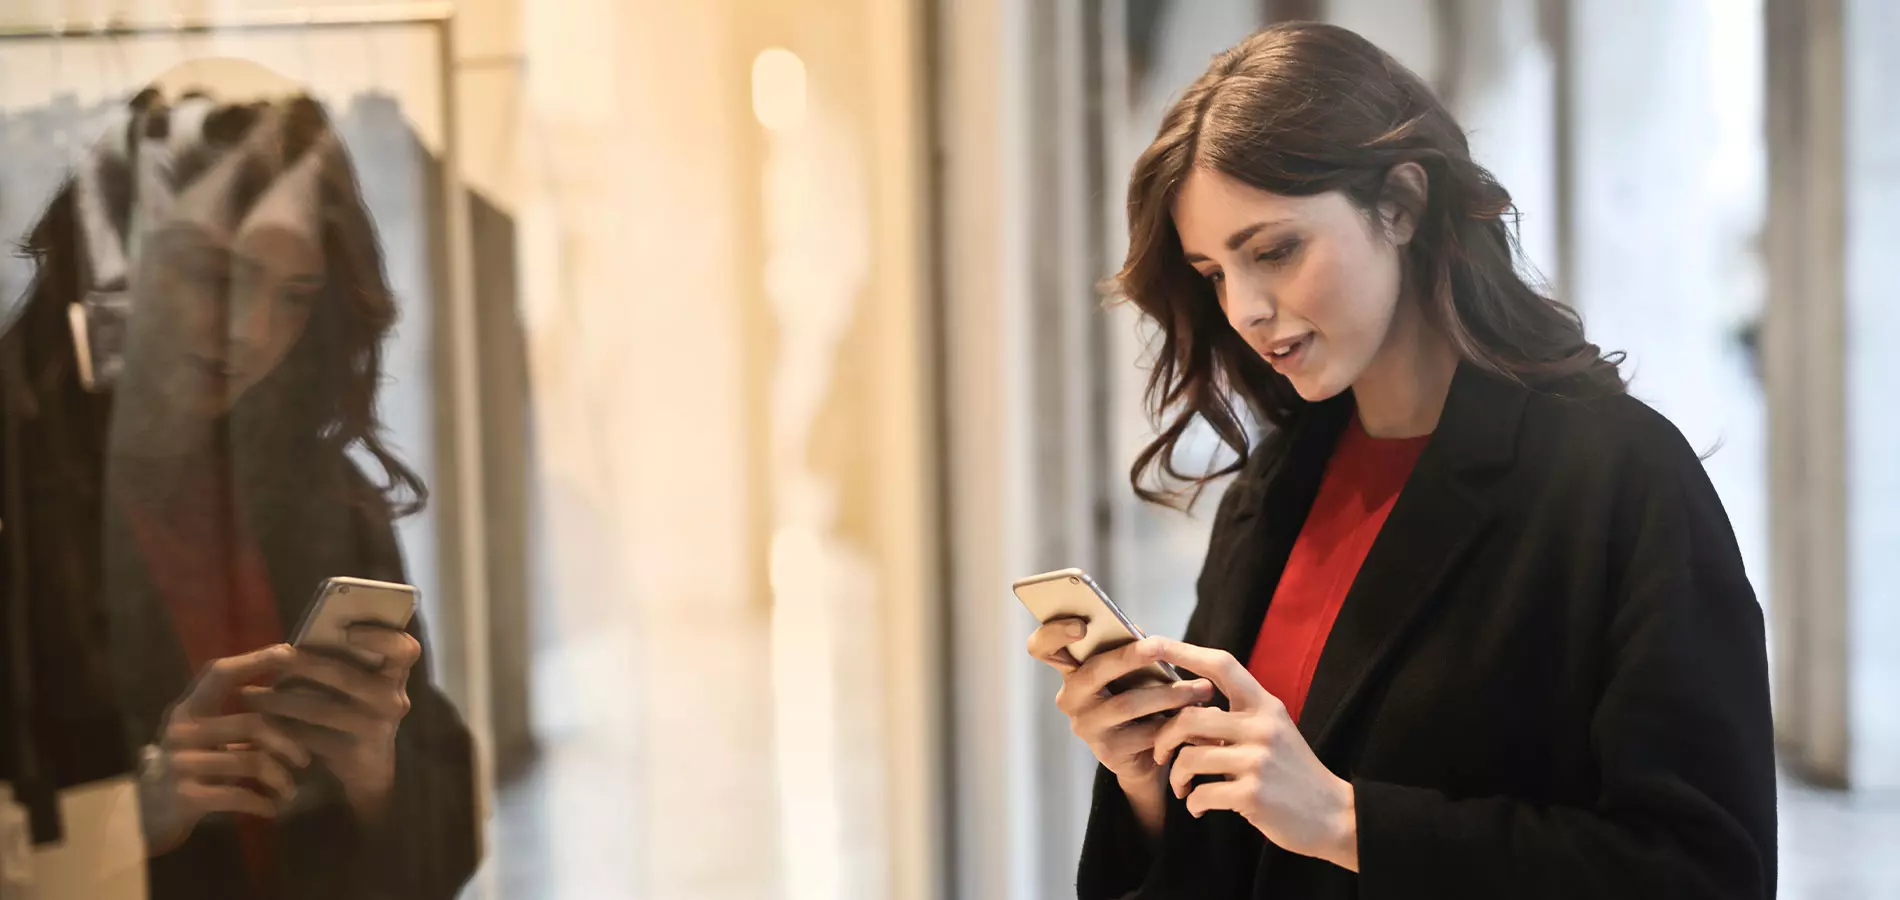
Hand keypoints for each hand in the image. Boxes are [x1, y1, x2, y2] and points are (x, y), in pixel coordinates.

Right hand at [139, 645, 311, 855]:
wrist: (143, 816)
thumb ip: (235, 719)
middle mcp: (182, 731)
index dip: (255, 660)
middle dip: (287, 742)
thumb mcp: (203, 738)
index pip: (221, 674)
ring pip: (251, 762)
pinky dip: (262, 803)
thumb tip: (291, 699)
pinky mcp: (186, 797)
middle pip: (251, 724)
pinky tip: (272, 808)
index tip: (290, 652)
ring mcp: (181, 764)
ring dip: (279, 779)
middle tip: (304, 759)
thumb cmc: (186, 769)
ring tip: (289, 790)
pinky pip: (239, 795)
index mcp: (188, 709)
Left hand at [241, 626, 419, 821]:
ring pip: (320, 709)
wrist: (368, 767)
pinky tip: (261, 725)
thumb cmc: (355, 710)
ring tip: (250, 694)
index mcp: (395, 673)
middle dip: (305, 665)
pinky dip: (283, 730)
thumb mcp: (358, 682)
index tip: (345, 629)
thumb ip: (342, 660)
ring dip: (280, 700)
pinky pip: (312, 738)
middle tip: (275, 659)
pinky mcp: (356, 753)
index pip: (405, 649)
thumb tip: (296, 640)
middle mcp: (393, 698)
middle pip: (347, 676)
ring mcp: (378, 727)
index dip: (378, 636)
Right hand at [1027, 619, 1214, 786]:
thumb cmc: (1136, 697)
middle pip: (1093, 671)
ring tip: (1201, 689)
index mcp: (1070, 669)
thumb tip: (1136, 630)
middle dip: (1129, 656)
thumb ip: (1127, 648)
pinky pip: (1145, 733)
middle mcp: (1070, 698)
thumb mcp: (1129, 671)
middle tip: (1159, 646)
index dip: (1054, 633)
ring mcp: (1086, 726)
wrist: (1143, 754)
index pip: (1042, 647)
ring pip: (1126, 703)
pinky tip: (1195, 716)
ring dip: (1168, 694)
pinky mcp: (1108, 752)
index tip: (1082, 625)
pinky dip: (1173, 722)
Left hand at [1151, 639, 1358, 871]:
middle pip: (1189, 717)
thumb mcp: (1271, 733)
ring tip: (1183, 787)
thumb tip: (1183, 710)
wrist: (1333, 815)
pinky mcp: (1254, 795)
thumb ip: (1235, 718)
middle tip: (1161, 755)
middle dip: (1164, 738)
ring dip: (1176, 776)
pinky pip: (1201, 794)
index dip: (1184, 651)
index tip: (1151, 642)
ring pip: (1189, 757)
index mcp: (1265, 706)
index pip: (1222, 665)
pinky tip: (1199, 807)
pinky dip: (1193, 803)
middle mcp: (1262, 727)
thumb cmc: (1292, 772)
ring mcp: (1258, 761)